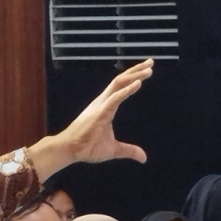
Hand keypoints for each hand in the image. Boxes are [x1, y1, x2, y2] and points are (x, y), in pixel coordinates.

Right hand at [29, 59, 153, 178]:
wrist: (69, 150)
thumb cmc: (87, 147)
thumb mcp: (113, 149)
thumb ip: (129, 150)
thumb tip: (144, 158)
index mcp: (106, 106)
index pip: (121, 87)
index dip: (134, 77)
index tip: (146, 70)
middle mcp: (103, 101)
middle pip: (121, 80)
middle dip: (136, 70)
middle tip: (151, 63)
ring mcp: (101, 105)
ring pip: (118, 84)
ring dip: (134, 76)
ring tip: (148, 70)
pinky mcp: (100, 113)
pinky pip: (115, 98)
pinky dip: (127, 90)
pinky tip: (138, 84)